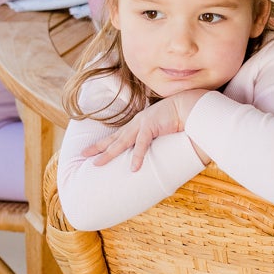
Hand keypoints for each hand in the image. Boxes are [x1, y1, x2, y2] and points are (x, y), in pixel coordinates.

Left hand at [84, 92, 203, 170]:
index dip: (105, 142)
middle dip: (98, 147)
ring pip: (121, 142)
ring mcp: (143, 124)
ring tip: (97, 164)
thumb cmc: (179, 117)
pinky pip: (142, 144)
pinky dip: (137, 156)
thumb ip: (156, 137)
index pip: (118, 135)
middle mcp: (137, 123)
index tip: (92, 150)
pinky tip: (133, 168)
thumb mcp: (163, 128)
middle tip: (83, 155)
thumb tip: (154, 149)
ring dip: (108, 153)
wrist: (189, 106)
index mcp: (139, 123)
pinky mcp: (151, 127)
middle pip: (114, 138)